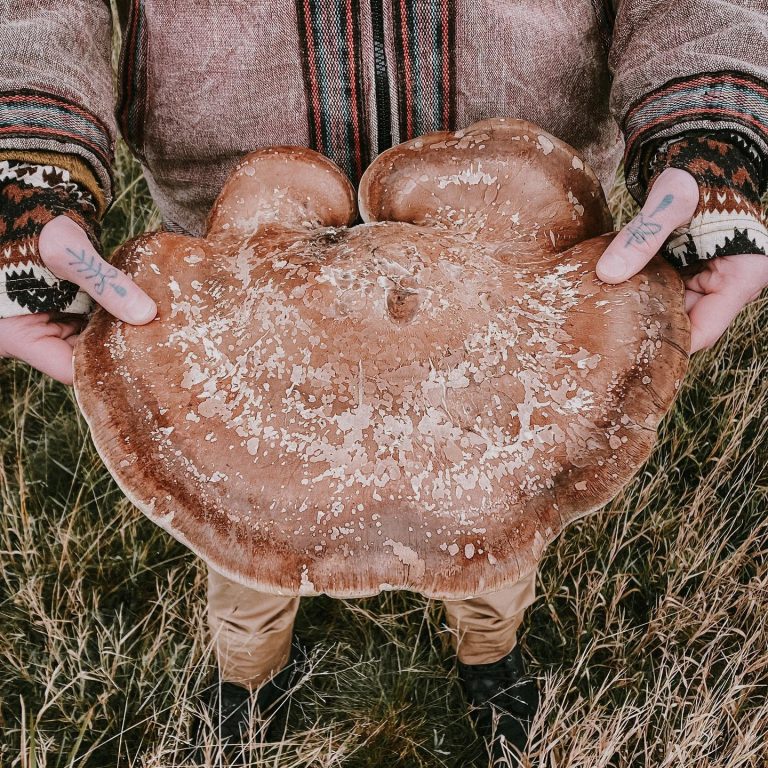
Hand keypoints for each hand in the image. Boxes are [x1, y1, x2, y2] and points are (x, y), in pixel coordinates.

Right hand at [0, 215, 156, 383]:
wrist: (31, 204)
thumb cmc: (35, 228)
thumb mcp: (68, 254)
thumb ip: (106, 283)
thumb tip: (147, 315)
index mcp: (18, 337)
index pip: (70, 372)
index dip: (104, 369)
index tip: (141, 358)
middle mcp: (35, 336)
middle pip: (84, 359)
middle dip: (118, 352)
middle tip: (158, 347)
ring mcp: (53, 323)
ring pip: (94, 341)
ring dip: (121, 334)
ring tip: (157, 332)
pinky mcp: (69, 310)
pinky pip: (97, 323)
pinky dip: (118, 318)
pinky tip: (145, 313)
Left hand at [596, 168, 767, 352]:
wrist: (699, 155)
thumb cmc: (697, 175)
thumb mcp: (670, 201)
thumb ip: (642, 236)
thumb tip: (607, 274)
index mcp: (742, 276)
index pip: (704, 331)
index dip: (669, 344)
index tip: (630, 349)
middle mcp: (728, 284)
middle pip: (685, 324)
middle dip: (650, 328)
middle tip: (608, 336)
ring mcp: (707, 279)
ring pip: (671, 310)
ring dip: (643, 311)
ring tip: (606, 317)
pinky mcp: (688, 271)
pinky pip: (663, 292)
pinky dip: (642, 293)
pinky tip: (614, 295)